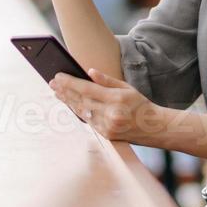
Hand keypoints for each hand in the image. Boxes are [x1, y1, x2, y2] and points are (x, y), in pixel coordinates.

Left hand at [49, 67, 168, 144]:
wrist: (155, 127)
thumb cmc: (140, 104)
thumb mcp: (127, 88)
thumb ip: (107, 80)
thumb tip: (89, 72)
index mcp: (116, 99)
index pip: (87, 89)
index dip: (70, 83)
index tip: (58, 77)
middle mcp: (111, 114)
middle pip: (81, 100)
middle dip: (64, 91)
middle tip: (52, 83)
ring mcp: (107, 126)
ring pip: (82, 111)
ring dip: (68, 101)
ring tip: (57, 92)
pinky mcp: (106, 135)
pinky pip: (88, 121)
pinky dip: (78, 111)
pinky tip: (70, 104)